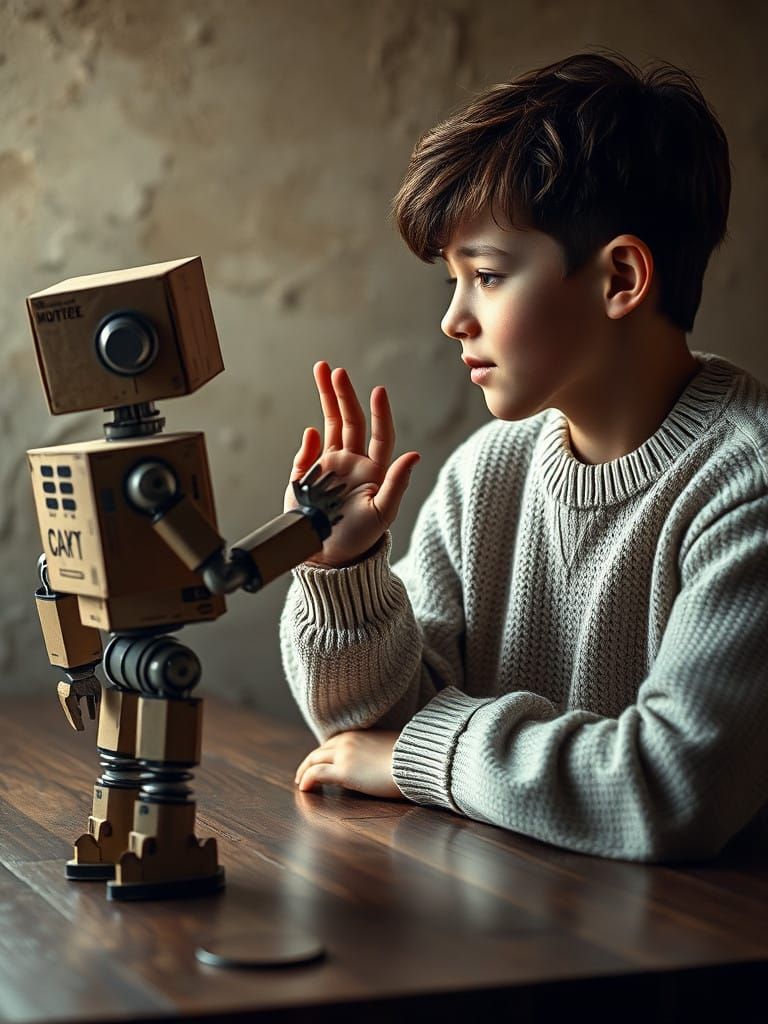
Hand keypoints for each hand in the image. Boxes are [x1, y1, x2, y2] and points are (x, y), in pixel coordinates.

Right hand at [284, 361, 419, 567]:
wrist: (326, 556)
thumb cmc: (359, 539)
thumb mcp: (382, 514)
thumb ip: (397, 484)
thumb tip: (415, 455)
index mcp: (374, 470)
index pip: (379, 434)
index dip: (380, 413)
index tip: (377, 391)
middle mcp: (353, 463)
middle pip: (351, 421)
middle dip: (343, 394)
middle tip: (335, 371)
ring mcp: (330, 466)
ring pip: (330, 425)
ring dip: (326, 400)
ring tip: (321, 371)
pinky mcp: (307, 475)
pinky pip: (308, 452)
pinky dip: (309, 440)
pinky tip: (311, 431)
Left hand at [294, 730, 403, 798]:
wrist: (416, 762)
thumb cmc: (410, 759)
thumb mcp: (391, 748)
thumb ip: (377, 751)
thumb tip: (377, 762)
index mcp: (360, 734)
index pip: (335, 741)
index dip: (325, 753)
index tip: (322, 762)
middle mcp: (349, 740)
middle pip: (320, 750)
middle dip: (310, 761)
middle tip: (304, 773)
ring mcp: (344, 755)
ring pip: (314, 759)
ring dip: (304, 770)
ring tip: (301, 782)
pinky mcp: (344, 771)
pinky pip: (316, 774)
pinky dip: (306, 779)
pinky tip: (304, 789)